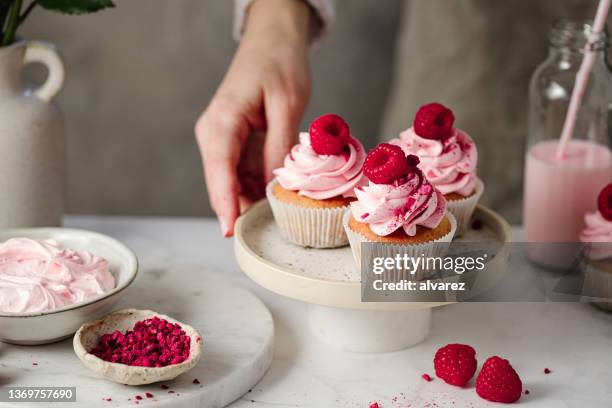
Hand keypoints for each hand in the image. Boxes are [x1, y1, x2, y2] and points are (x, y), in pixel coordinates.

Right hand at [195, 0, 311, 236]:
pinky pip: (241, 172)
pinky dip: (255, 187)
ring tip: (274, 219)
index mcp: (222, 119)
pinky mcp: (234, 142)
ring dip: (249, 200)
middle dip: (237, 208)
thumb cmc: (279, 63)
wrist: (272, 40)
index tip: (229, 229)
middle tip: (263, 234)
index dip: (224, 201)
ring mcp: (222, 139)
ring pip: (230, 181)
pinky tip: (274, 198)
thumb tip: (273, 183)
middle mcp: (214, 132)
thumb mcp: (287, 102)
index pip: (219, 167)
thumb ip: (278, 143)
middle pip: (220, 180)